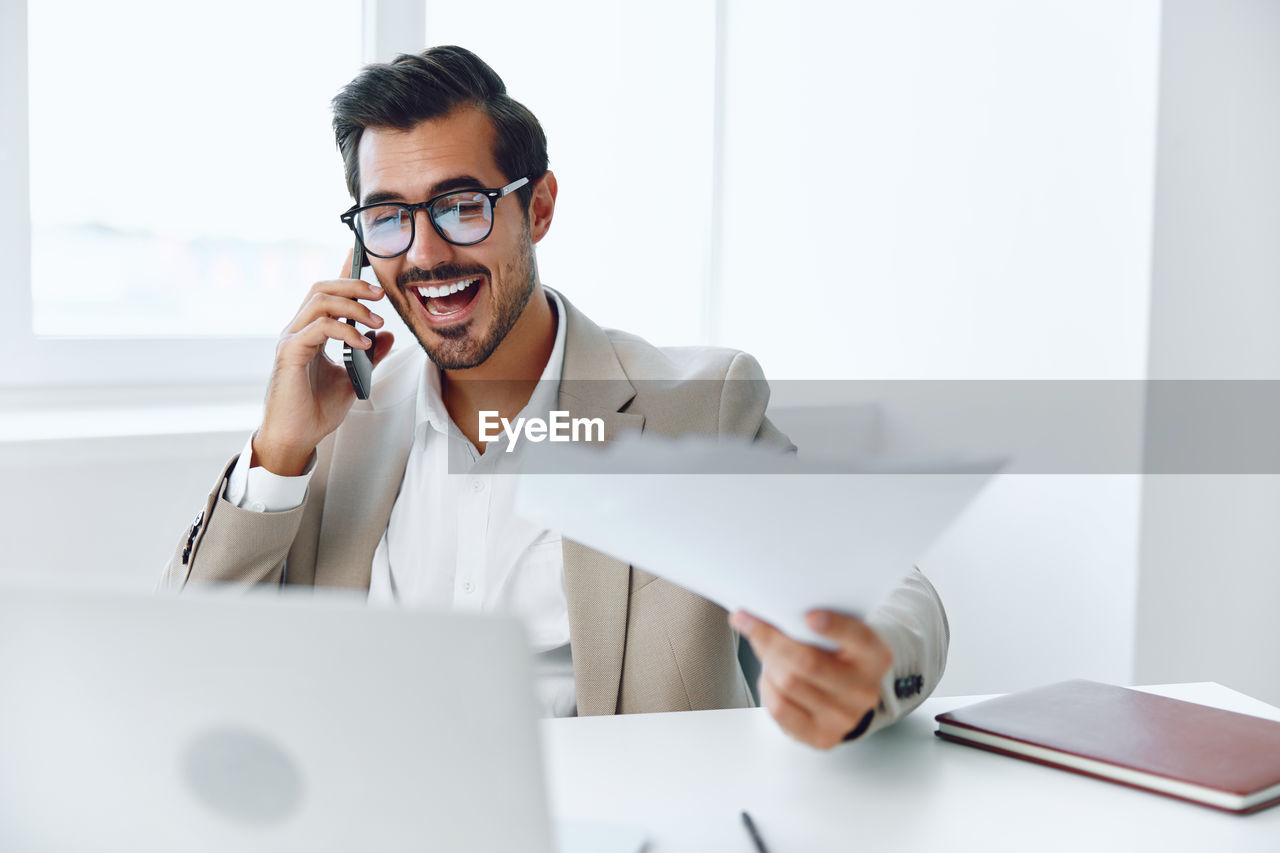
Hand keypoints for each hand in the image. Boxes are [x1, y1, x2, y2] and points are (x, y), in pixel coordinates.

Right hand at [253, 250, 395, 474]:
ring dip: (353, 306)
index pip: (327, 293)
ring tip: (377, 322)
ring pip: (319, 302)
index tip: (362, 256)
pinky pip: (318, 328)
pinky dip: (344, 330)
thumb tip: (388, 335)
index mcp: (310, 332)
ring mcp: (291, 340)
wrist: (297, 438)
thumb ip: (369, 355)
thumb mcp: (353, 378)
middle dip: (353, 285)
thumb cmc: (317, 410)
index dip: (343, 272)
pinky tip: (363, 342)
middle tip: (382, 295)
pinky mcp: (289, 354)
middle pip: (322, 288)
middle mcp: (298, 330)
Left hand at [730, 609, 891, 748]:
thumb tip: (766, 614)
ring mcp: (845, 717)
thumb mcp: (838, 636)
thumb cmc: (835, 657)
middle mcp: (864, 689)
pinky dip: (767, 687)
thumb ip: (813, 623)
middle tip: (748, 621)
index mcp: (875, 656)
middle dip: (772, 639)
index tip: (808, 616)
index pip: (858, 637)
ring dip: (768, 661)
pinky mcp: (822, 737)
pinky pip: (780, 708)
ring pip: (789, 682)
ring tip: (764, 649)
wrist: (843, 699)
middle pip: (809, 662)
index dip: (834, 626)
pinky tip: (769, 676)